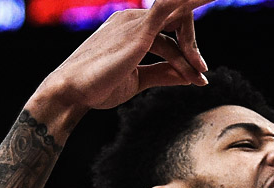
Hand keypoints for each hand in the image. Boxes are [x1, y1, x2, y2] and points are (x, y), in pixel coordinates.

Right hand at [42, 0, 214, 111]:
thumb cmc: (98, 86)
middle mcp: (133, 19)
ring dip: (191, 55)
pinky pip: (169, 9)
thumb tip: (189, 76)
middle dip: (192, 49)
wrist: (72, 92)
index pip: (170, 32)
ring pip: (177, 31)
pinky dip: (188, 2)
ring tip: (200, 79)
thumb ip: (163, 73)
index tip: (197, 76)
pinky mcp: (139, 31)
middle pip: (178, 23)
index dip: (187, 52)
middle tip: (201, 76)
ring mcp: (135, 22)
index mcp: (131, 27)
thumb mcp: (138, 79)